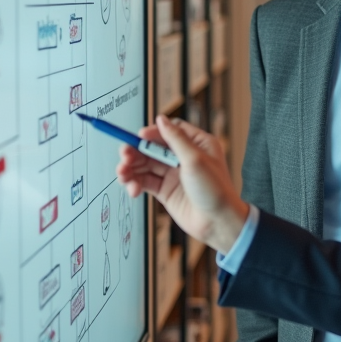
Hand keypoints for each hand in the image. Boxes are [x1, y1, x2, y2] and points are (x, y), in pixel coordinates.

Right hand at [115, 116, 249, 253]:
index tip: (139, 138)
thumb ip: (176, 139)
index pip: (169, 131)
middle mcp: (184, 158)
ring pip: (146, 165)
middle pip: (153, 148)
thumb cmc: (215, 190)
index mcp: (197, 144)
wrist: (218, 223)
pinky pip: (145, 182)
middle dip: (136, 151)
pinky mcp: (166, 191)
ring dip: (131, 168)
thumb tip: (161, 119)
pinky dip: (136, 183)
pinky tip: (132, 188)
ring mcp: (174, 175)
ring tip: (123, 174)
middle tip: (125, 156)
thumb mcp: (195, 159)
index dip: (152, 133)